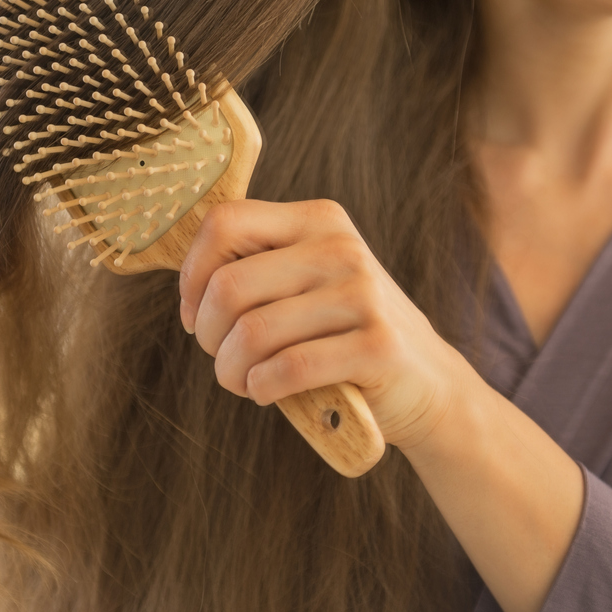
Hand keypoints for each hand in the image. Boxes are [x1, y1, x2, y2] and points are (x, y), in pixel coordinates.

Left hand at [178, 199, 477, 449]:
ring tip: (243, 382)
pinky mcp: (378, 345)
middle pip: (229, 285)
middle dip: (209, 336)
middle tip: (222, 358)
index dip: (191, 276)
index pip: (224, 223)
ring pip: (253, 332)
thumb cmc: (343, 334)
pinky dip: (263, 389)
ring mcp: (364, 294)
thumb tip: (185, 281)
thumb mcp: (306, 283)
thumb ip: (256, 268)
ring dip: (231, 372)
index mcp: (318, 219)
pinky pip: (288, 368)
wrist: (425, 381)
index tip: (196, 315)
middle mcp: (342, 247)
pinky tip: (268, 393)